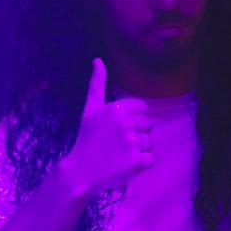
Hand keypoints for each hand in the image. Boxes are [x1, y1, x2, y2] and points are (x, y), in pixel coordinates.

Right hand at [63, 58, 153, 194]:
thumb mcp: (90, 109)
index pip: (143, 110)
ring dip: (139, 150)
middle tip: (118, 144)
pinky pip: (150, 159)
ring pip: (150, 143)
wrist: (81, 170)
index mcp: (117, 108)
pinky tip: (125, 164)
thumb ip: (97, 84)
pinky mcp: (136, 161)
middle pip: (148, 127)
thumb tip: (98, 59)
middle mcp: (125, 123)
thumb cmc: (87, 138)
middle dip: (137, 136)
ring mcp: (131, 142)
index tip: (118, 130)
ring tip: (120, 155)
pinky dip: (141, 165)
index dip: (133, 121)